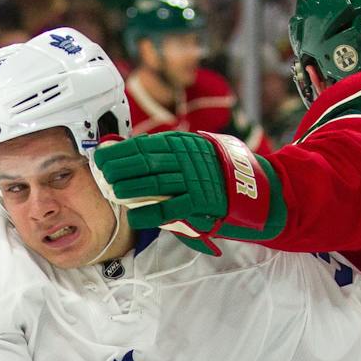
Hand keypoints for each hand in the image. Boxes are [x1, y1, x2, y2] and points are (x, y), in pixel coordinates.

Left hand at [92, 132, 275, 254]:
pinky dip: (150, 214)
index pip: (145, 145)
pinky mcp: (202, 204)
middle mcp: (188, 159)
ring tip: (113, 192)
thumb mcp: (195, 155)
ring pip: (154, 183)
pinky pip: (169, 209)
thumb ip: (168, 156)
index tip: (101, 156)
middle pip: (146, 162)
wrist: (259, 191)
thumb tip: (130, 153)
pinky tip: (135, 216)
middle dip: (120, 168)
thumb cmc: (220, 175)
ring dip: (130, 188)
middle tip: (102, 175)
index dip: (120, 151)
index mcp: (185, 145)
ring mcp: (195, 181)